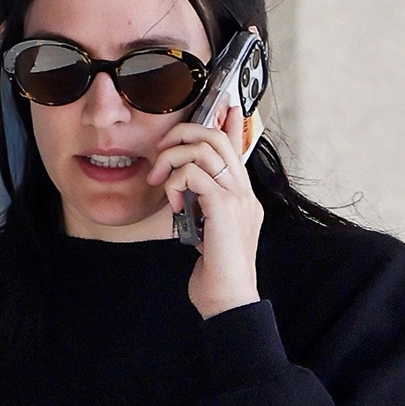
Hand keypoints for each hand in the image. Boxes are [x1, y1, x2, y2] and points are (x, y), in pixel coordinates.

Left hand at [146, 99, 263, 317]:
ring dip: (172, 159)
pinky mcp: (224, 208)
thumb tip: (182, 191)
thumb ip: (201, 208)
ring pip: (205, 150)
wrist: (228, 300)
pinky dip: (175, 181)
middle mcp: (245, 193)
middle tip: (160, 153)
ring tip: (159, 181)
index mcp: (243, 197)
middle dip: (184, 135)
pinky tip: (171, 201)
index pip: (237, 148)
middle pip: (219, 139)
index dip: (228, 122)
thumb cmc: (216, 273)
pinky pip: (194, 174)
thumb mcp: (206, 232)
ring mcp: (238, 199)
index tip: (222, 105)